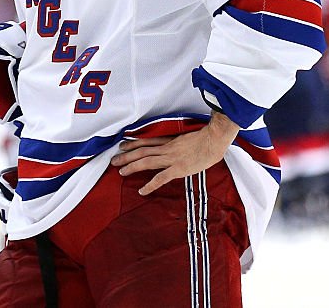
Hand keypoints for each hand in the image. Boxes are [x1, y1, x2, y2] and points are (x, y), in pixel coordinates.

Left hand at [110, 112, 239, 195]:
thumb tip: (180, 147)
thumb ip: (182, 143)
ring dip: (132, 166)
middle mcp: (167, 148)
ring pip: (147, 161)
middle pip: (142, 151)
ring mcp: (172, 158)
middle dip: (126, 156)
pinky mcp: (179, 169)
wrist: (215, 139)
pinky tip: (142, 191)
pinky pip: (161, 177)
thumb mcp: (191, 137)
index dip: (133, 144)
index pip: (147, 141)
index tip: (123, 145)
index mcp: (170, 141)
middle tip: (114, 160)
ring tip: (121, 171)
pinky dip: (150, 184)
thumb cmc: (208, 138)